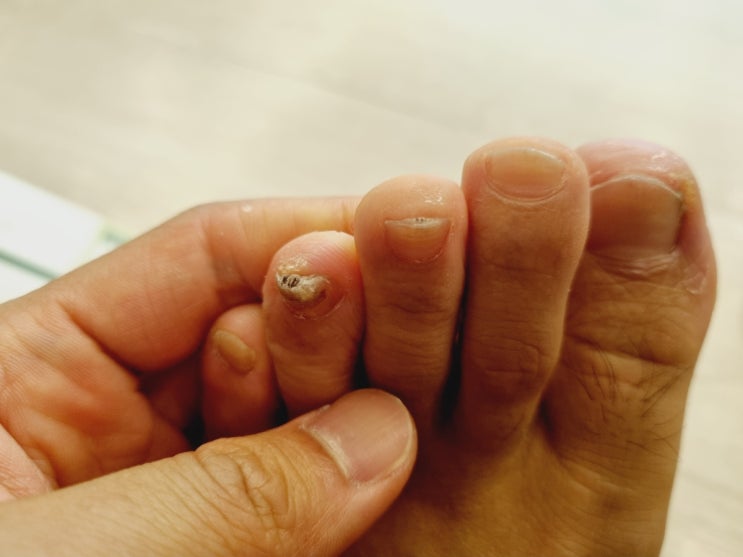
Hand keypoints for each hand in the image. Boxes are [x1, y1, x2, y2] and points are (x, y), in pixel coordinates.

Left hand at [0, 199, 415, 555]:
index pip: (202, 258)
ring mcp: (164, 488)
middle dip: (345, 326)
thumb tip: (379, 440)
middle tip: (428, 332)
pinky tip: (396, 482)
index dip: (310, 237)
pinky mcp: (197, 548)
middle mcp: (109, 420)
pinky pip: (292, 501)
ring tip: (426, 412)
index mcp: (36, 368)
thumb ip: (220, 500)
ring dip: (356, 413)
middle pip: (259, 328)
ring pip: (289, 416)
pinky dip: (346, 493)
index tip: (406, 236)